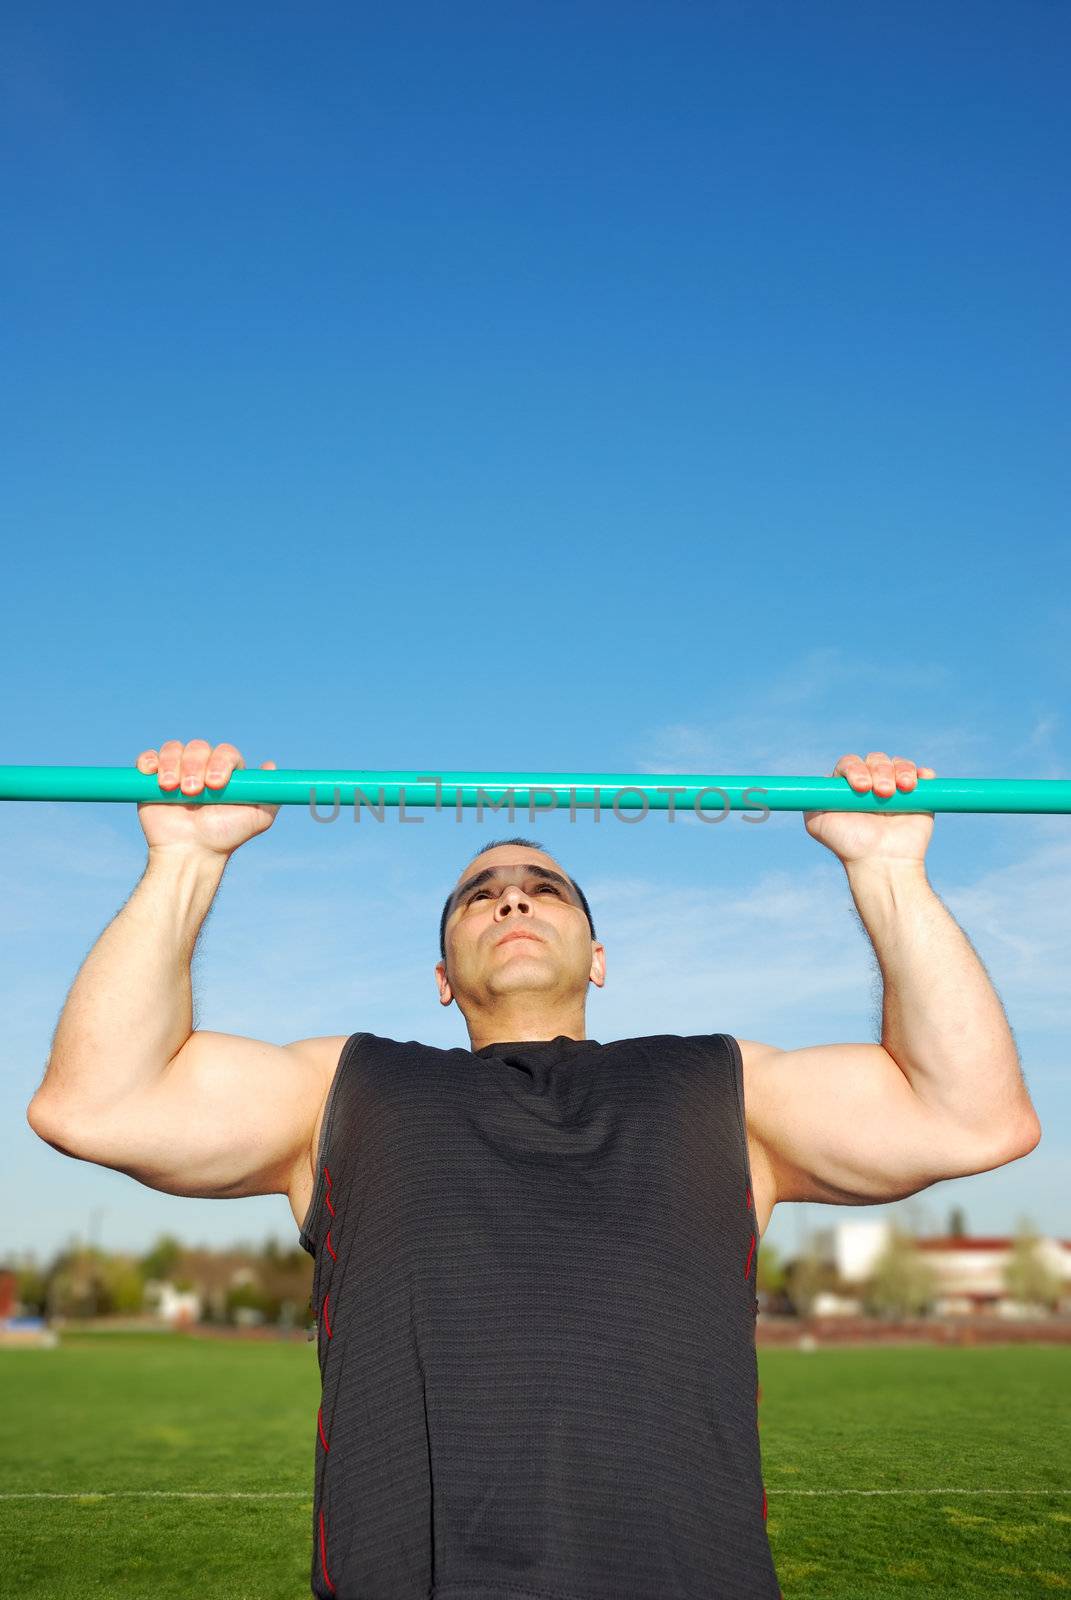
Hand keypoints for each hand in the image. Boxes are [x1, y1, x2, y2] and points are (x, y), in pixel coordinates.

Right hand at [135, 739, 279, 856]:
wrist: (191, 852)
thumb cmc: (224, 837)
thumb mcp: (257, 819)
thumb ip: (270, 795)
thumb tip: (271, 765)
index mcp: (227, 772)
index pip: (226, 752)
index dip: (221, 762)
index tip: (217, 784)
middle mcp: (203, 768)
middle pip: (199, 747)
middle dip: (195, 766)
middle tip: (193, 792)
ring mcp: (177, 771)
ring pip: (174, 749)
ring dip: (172, 764)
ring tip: (171, 788)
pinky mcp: (153, 779)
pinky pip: (149, 757)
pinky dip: (148, 760)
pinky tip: (151, 773)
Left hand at [803, 752, 936, 867]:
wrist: (882, 862)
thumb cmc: (849, 845)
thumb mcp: (817, 823)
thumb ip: (809, 800)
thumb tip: (806, 785)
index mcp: (847, 788)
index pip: (850, 763)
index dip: (855, 768)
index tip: (859, 786)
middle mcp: (870, 784)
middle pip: (875, 759)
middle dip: (879, 770)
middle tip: (881, 793)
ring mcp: (895, 789)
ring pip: (898, 763)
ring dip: (901, 770)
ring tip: (902, 790)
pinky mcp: (918, 796)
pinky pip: (922, 774)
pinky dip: (922, 773)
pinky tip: (918, 783)